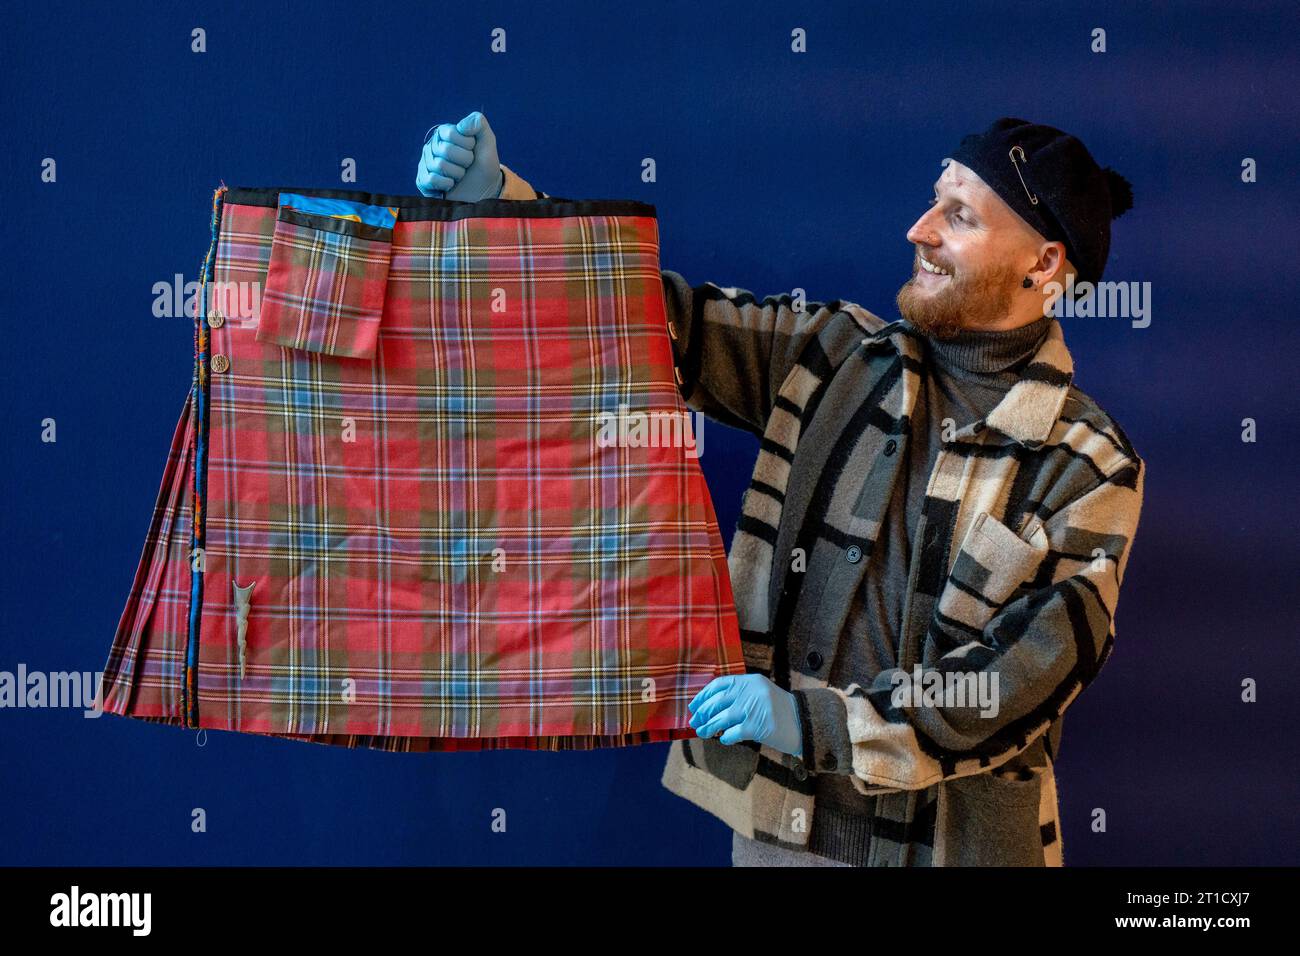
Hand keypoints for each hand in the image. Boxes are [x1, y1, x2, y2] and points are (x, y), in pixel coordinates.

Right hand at [415, 111, 504, 200]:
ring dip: (457, 174)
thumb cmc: (484, 165)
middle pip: (446, 150)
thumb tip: (462, 126)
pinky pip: (431, 179)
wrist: (484, 191)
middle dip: (464, 160)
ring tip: (460, 175)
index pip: (452, 134)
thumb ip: (478, 123)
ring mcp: (425, 163)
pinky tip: (450, 184)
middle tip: (467, 165)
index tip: (472, 150)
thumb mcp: (487, 141)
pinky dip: (446, 184)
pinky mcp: (422, 180)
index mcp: (444, 133)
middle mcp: (432, 146)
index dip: (468, 145)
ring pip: (439, 165)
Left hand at [688, 673, 802, 756]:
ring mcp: (754, 708)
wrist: (806, 723)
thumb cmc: (780, 712)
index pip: (720, 684)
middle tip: (695, 722)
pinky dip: (725, 737)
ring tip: (703, 733)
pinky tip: (724, 739)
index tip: (694, 706)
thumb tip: (710, 708)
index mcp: (751, 681)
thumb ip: (740, 696)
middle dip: (703, 713)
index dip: (704, 695)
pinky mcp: (758, 726)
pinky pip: (733, 732)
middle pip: (718, 701)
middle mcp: (751, 691)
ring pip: (722, 718)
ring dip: (709, 726)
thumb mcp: (761, 695)